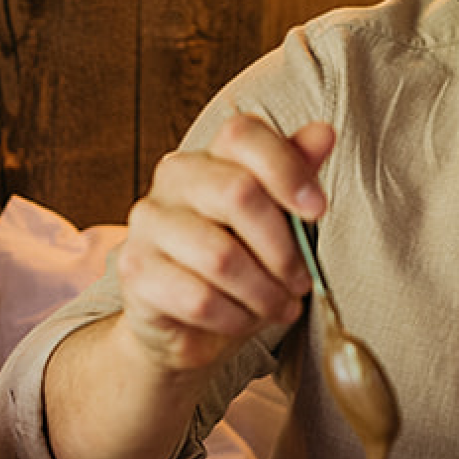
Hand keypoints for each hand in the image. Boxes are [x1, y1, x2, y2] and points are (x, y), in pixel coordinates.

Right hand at [113, 115, 336, 373]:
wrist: (184, 325)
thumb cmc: (236, 267)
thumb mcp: (275, 221)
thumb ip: (294, 176)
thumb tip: (323, 133)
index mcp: (209, 156)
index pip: (243, 135)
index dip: (288, 169)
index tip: (317, 210)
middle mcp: (172, 180)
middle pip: (238, 193)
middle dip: (283, 248)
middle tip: (301, 281)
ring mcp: (149, 224)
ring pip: (221, 257)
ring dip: (263, 292)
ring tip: (279, 307)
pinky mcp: (136, 272)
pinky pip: (198, 299)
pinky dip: (234, 318)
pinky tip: (243, 320)